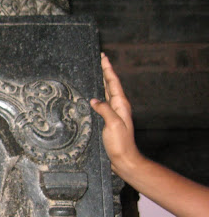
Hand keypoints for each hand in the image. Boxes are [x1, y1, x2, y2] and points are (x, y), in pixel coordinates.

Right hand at [90, 53, 142, 175]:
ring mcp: (113, 114)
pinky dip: (97, 95)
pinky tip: (92, 96)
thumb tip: (94, 100)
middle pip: (110, 84)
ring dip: (102, 82)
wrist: (124, 160)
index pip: (113, 82)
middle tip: (99, 60)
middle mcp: (118, 107)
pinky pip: (102, 103)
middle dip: (105, 71)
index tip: (103, 57)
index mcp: (120, 105)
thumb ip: (104, 110)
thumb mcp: (113, 124)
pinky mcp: (108, 121)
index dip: (108, 69)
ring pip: (106, 93)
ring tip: (96, 73)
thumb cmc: (121, 144)